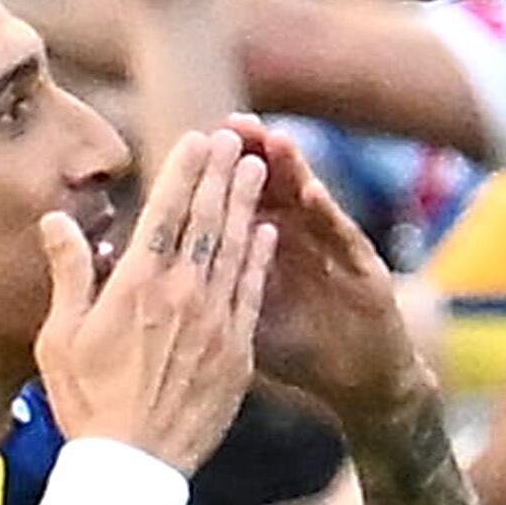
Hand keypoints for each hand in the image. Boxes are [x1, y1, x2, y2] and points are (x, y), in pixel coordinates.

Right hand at [34, 129, 272, 471]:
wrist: (131, 469)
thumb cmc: (86, 402)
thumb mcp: (59, 337)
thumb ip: (68, 272)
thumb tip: (57, 218)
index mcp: (136, 285)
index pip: (165, 211)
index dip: (184, 170)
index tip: (196, 139)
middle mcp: (181, 295)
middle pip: (207, 220)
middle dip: (220, 175)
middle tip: (235, 140)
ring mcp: (215, 323)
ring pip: (235, 250)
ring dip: (245, 205)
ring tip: (255, 170)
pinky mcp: (237, 354)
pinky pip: (251, 294)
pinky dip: (259, 259)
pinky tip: (266, 233)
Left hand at [221, 116, 432, 426]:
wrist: (359, 380)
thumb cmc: (297, 351)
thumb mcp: (240, 320)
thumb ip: (203, 292)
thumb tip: (140, 277)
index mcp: (265, 248)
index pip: (237, 201)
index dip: (218, 174)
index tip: (195, 144)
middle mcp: (300, 239)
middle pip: (274, 187)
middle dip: (255, 154)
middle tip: (235, 124)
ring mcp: (333, 251)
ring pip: (309, 201)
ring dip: (293, 170)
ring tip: (274, 140)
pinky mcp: (366, 270)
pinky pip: (343, 238)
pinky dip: (327, 214)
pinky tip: (311, 193)